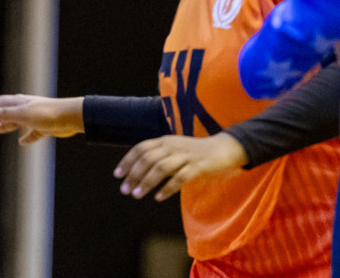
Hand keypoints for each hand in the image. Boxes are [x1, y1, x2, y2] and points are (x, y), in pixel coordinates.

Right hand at [0, 94, 84, 144]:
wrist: (69, 118)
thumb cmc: (46, 113)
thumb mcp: (22, 114)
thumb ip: (4, 113)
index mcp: (17, 103)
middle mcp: (24, 108)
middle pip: (3, 112)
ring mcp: (33, 117)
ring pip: (14, 122)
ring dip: (3, 126)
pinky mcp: (43, 127)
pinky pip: (31, 133)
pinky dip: (25, 137)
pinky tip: (22, 142)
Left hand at [113, 133, 247, 200]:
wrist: (223, 148)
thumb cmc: (195, 152)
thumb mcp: (174, 149)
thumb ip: (158, 156)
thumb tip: (137, 170)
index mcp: (164, 141)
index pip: (140, 148)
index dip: (127, 161)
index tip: (117, 175)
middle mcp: (172, 146)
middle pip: (148, 158)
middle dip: (133, 174)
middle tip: (124, 190)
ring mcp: (185, 156)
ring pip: (161, 167)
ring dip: (147, 182)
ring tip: (137, 195)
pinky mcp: (198, 166)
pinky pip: (180, 178)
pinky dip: (167, 188)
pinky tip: (158, 197)